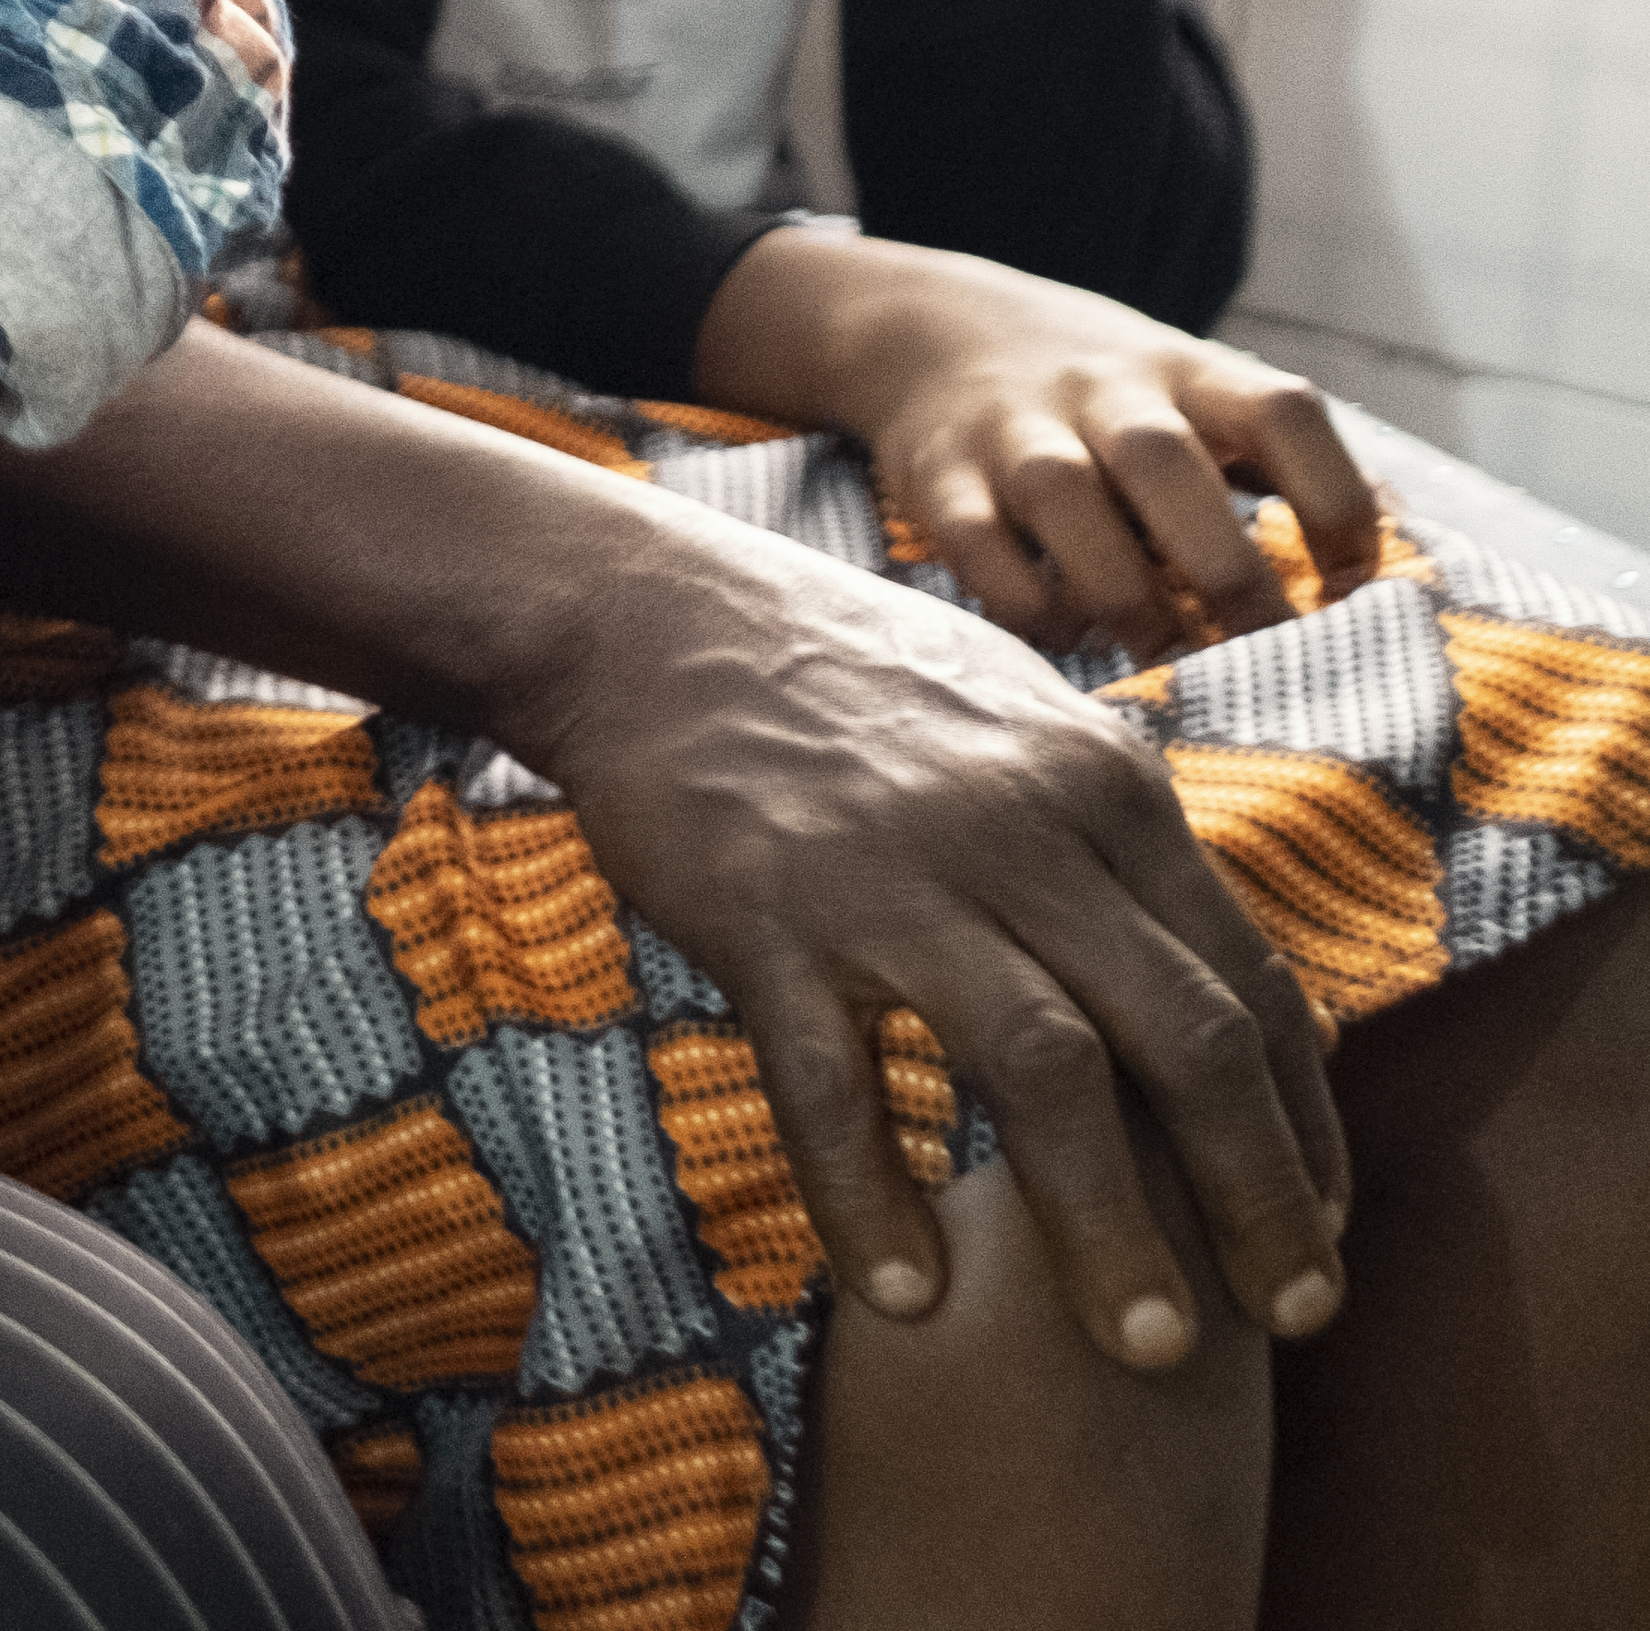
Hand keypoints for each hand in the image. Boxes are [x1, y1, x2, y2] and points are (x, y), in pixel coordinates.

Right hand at [513, 495, 1350, 1372]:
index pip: (1252, 985)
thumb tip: (1242, 987)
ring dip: (1110, 1225)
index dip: (1303, 1129)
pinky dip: (872, 1198)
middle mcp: (1022, 828)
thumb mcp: (1023, 723)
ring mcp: (890, 872)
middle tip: (1288, 1322)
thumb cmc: (842, 678)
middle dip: (1257, 1200)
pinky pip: (831, 1083)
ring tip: (1143, 1345)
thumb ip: (1126, 847)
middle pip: (1186, 1039)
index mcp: (1103, 787)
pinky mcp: (763, 914)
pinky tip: (903, 1293)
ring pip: (1047, 1070)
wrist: (642, 615)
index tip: (1318, 1235)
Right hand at [693, 226, 1381, 658]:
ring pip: (1062, 494)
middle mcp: (1103, 390)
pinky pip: (974, 542)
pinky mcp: (938, 475)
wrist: (935, 330)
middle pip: (1165, 460)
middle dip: (1224, 573)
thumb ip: (1295, 469)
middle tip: (1261, 658)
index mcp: (1194, 374)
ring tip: (1163, 659)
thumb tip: (1416, 567)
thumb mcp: (1206, 399)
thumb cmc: (1114, 401)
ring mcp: (1013, 427)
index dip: (1336, 505)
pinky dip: (1023, 601)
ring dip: (1123, 592)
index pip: (1283, 413)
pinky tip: (1064, 634)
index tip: (1355, 592)